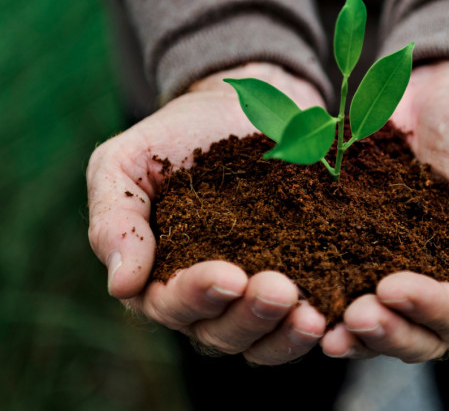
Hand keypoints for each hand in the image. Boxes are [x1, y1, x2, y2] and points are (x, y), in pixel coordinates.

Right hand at [87, 63, 328, 363]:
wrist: (236, 106)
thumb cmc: (171, 137)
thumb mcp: (124, 163)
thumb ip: (114, 219)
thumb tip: (121, 286)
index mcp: (154, 276)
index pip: (168, 303)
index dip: (197, 295)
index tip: (228, 275)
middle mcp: (202, 299)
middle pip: (218, 333)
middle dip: (248, 317)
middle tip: (279, 290)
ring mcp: (248, 297)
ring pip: (261, 341)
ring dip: (283, 334)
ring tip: (310, 314)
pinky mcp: (294, 283)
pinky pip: (299, 324)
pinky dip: (314, 327)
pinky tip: (334, 315)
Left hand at [321, 60, 448, 361]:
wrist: (440, 94)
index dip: (426, 311)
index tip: (392, 288)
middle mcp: (428, 287)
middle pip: (408, 333)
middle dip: (383, 330)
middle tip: (354, 314)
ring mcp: (382, 269)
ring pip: (368, 319)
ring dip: (347, 329)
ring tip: (323, 325)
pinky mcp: (343, 246)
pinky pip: (328, 278)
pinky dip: (314, 292)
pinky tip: (294, 294)